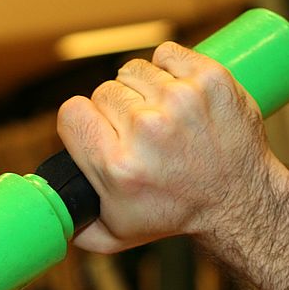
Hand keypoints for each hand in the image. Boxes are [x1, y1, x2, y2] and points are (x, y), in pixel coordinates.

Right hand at [57, 41, 276, 252]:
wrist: (239, 201)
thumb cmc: (175, 215)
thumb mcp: (116, 235)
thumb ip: (75, 227)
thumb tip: (49, 214)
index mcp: (117, 166)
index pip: (71, 112)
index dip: (83, 123)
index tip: (100, 134)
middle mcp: (147, 130)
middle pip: (103, 92)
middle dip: (117, 111)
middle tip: (140, 135)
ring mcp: (181, 101)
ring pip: (134, 71)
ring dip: (143, 90)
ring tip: (162, 117)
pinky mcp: (209, 80)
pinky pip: (167, 54)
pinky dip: (169, 68)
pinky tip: (177, 94)